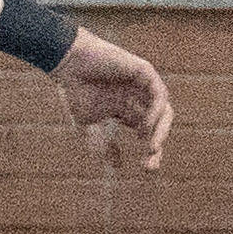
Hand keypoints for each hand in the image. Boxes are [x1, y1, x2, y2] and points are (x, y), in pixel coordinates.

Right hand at [54, 29, 171, 170]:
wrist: (69, 64)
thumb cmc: (74, 91)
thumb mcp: (88, 126)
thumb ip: (103, 145)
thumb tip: (118, 167)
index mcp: (125, 109)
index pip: (145, 132)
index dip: (150, 150)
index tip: (147, 169)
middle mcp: (137, 97)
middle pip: (158, 123)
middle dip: (157, 142)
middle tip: (151, 163)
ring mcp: (143, 84)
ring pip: (163, 110)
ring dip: (160, 130)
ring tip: (151, 147)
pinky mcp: (145, 72)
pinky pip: (159, 94)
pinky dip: (155, 112)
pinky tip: (145, 127)